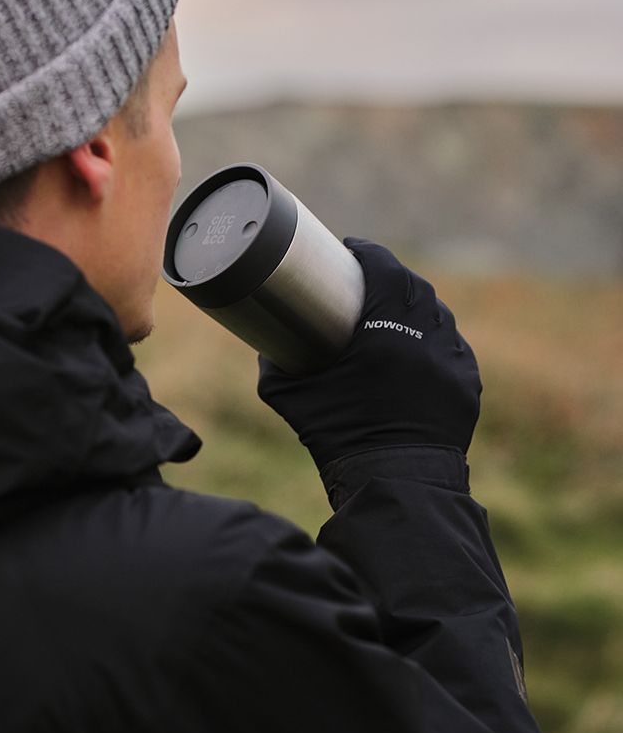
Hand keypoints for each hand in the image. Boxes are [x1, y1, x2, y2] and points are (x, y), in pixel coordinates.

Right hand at [257, 239, 480, 470]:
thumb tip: (265, 346)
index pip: (385, 270)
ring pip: (439, 316)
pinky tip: (420, 347)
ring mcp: (452, 363)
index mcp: (386, 331)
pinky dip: (435, 341)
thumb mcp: (293, 399)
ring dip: (418, 305)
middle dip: (393, 275)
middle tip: (369, 278)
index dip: (368, 252)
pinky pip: (453, 350)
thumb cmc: (339, 438)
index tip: (353, 248)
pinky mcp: (467, 387)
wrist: (393, 483)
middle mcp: (426, 339)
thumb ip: (274, 368)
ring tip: (396, 310)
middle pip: (415, 287)